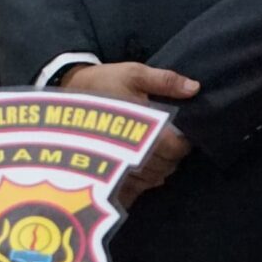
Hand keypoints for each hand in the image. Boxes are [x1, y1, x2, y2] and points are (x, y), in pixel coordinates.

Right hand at [58, 65, 201, 207]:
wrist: (67, 96)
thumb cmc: (103, 83)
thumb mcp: (134, 73)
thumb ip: (165, 81)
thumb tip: (194, 88)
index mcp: (144, 128)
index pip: (176, 148)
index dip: (184, 142)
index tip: (181, 134)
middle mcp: (133, 152)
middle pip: (167, 165)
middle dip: (173, 155)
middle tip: (170, 142)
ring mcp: (120, 165)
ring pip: (154, 178)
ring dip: (161, 167)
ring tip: (158, 153)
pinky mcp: (109, 173)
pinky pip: (135, 187)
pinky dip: (144, 181)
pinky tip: (143, 168)